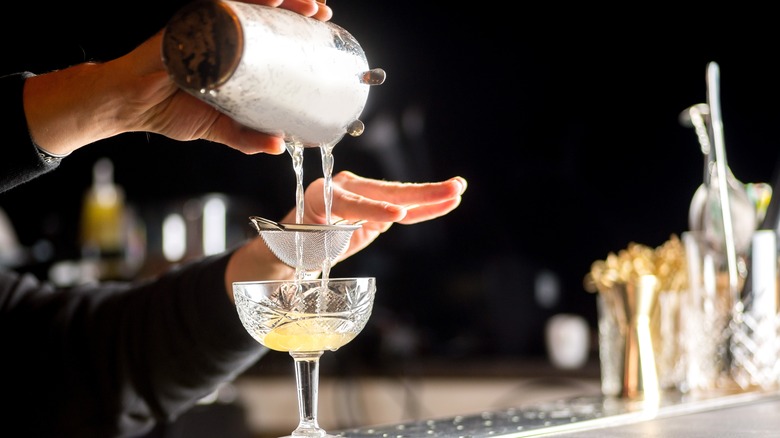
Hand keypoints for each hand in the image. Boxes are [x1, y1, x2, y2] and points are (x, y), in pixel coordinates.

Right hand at [23, 0, 332, 156]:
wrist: (128, 106)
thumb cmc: (168, 109)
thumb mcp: (218, 127)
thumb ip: (247, 137)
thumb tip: (279, 146)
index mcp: (232, 56)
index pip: (269, 37)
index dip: (296, 31)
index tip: (323, 31)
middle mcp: (220, 36)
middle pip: (265, 16)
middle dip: (295, 11)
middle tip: (321, 13)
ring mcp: (204, 29)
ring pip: (249, 7)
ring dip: (279, 2)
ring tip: (307, 4)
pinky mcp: (188, 27)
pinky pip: (220, 10)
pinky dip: (246, 4)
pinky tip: (269, 0)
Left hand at [224, 171, 467, 293]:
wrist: (292, 249)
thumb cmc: (291, 249)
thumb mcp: (297, 250)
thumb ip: (317, 243)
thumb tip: (341, 240)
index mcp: (319, 195)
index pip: (350, 201)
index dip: (372, 210)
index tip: (394, 217)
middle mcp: (343, 189)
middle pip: (383, 192)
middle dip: (416, 194)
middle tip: (445, 191)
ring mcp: (362, 197)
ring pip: (399, 198)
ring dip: (430, 196)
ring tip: (457, 190)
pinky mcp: (375, 210)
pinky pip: (404, 210)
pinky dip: (425, 208)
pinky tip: (447, 201)